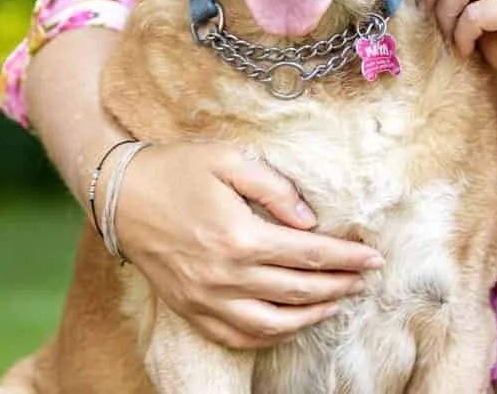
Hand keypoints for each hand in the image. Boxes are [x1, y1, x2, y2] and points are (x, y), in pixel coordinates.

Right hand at [111, 140, 383, 348]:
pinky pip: (239, 337)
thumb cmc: (178, 169)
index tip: (374, 257)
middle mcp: (225, 276)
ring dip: (312, 315)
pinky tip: (292, 323)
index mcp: (239, 236)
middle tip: (365, 279)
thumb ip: (275, 187)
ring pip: (274, 323)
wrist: (122, 196)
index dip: (346, 257)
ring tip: (337, 301)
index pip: (308, 254)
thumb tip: (310, 220)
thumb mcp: (229, 159)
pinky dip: (272, 335)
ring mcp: (207, 299)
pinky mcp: (192, 311)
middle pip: (298, 291)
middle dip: (340, 285)